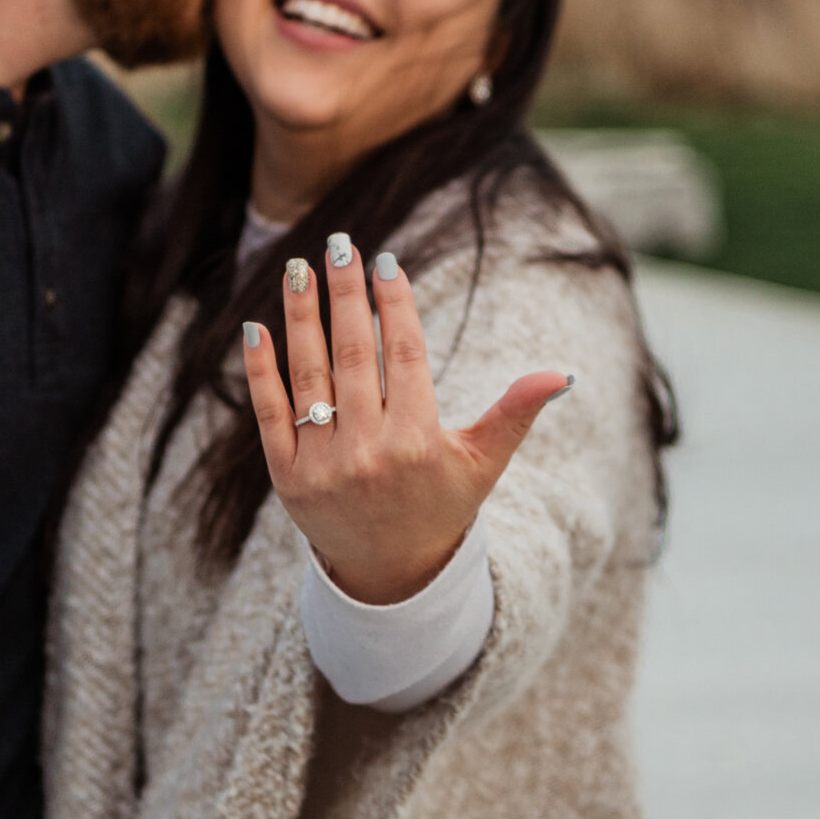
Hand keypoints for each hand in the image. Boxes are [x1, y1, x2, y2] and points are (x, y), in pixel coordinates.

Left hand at [242, 235, 571, 605]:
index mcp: (419, 443)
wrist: (389, 573)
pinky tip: (256, 327)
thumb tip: (563, 374)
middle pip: (354, 357)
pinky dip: (261, 370)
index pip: (404, 356)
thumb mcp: (483, 463)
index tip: (385, 262)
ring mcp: (323, 465)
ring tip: (298, 268)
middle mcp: (369, 453)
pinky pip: (270, 413)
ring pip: (309, 376)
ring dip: (301, 317)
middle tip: (339, 245)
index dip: (394, 305)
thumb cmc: (441, 504)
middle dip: (345, 296)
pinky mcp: (286, 478)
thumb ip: (515, 413)